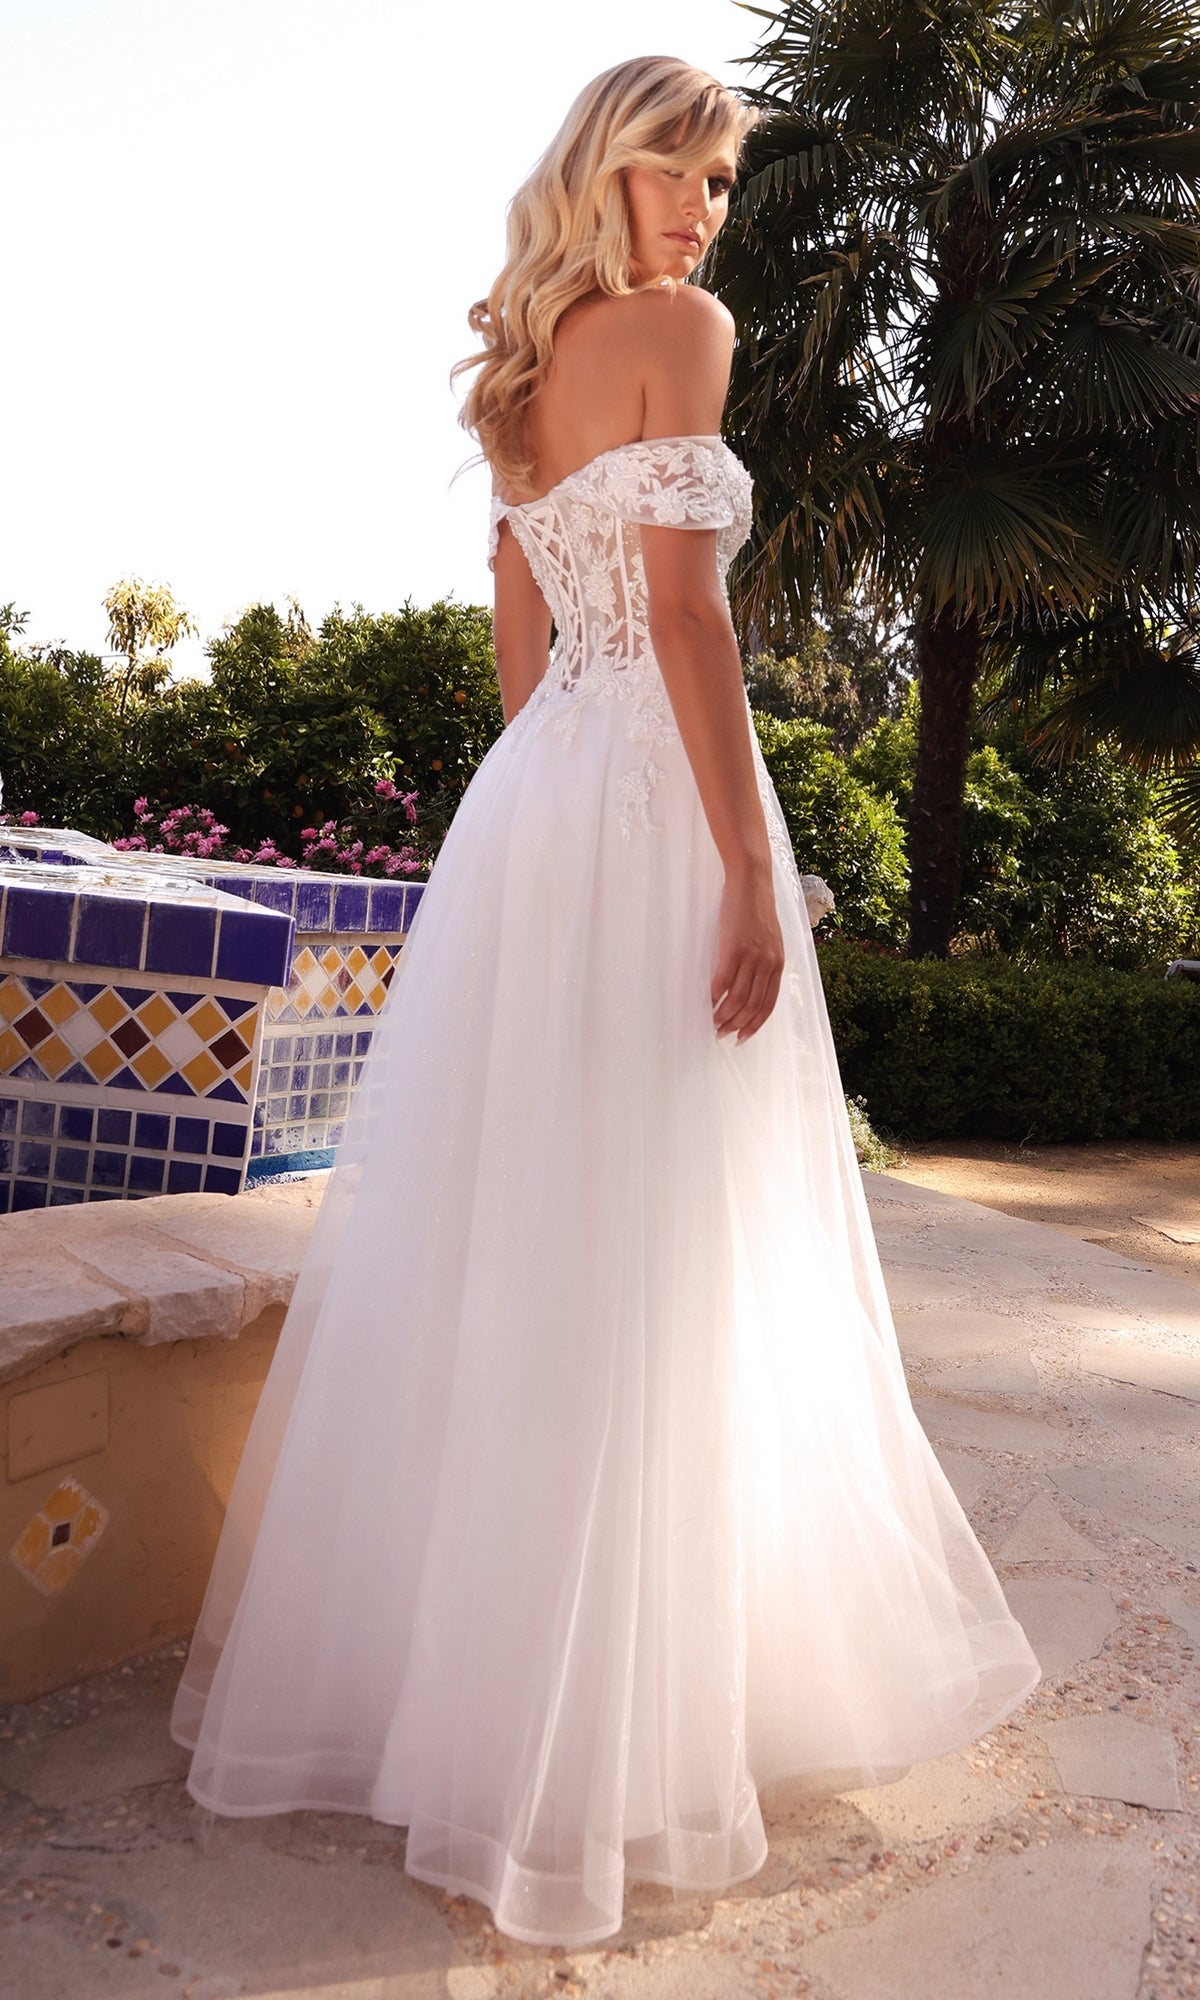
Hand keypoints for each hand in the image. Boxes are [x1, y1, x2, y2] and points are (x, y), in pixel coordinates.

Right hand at [711, 865, 784, 1044]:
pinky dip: (713, 997)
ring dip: (723, 1016)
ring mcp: (751, 957)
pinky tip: (706, 1003)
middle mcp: (767, 964)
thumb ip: (764, 962)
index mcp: (777, 964)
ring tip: (712, 1023)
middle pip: (752, 1006)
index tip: (742, 1037)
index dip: (755, 1025)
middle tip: (721, 1034)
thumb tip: (751, 984)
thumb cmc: (756, 909)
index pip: (768, 1005)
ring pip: (737, 999)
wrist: (752, 882)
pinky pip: (721, 981)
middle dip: (736, 1025)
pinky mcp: (733, 948)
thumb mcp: (769, 939)